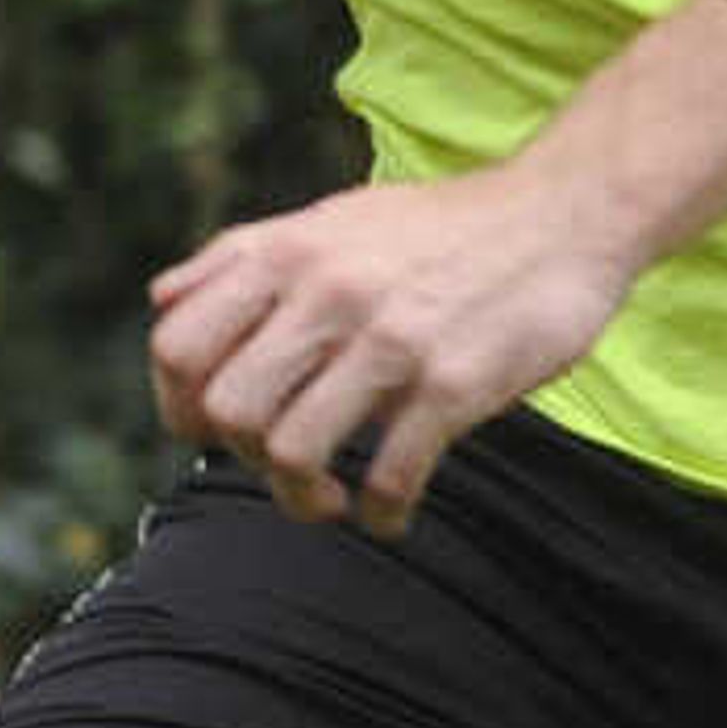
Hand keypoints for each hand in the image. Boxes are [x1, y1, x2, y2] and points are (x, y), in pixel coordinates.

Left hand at [149, 166, 634, 536]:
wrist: (563, 213)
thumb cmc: (441, 228)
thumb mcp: (332, 218)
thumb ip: (247, 257)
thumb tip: (162, 301)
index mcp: (287, 253)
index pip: (177, 346)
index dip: (179, 405)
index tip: (215, 431)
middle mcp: (327, 293)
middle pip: (227, 409)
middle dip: (244, 459)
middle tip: (283, 466)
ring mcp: (391, 341)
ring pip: (294, 452)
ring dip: (303, 500)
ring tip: (332, 499)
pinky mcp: (453, 384)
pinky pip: (390, 477)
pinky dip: (381, 514)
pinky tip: (389, 513)